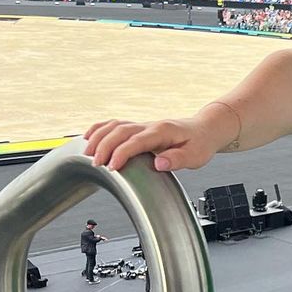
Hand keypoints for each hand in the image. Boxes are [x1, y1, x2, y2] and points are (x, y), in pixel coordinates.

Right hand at [83, 116, 220, 173]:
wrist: (204, 129)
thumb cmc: (200, 143)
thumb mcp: (195, 156)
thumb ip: (177, 159)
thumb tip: (160, 163)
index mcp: (163, 131)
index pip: (137, 141)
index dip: (122, 153)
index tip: (112, 167)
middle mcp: (150, 125)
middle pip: (121, 131)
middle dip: (105, 146)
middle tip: (96, 163)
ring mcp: (142, 125)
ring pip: (114, 125)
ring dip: (98, 137)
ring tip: (87, 153)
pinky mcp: (138, 128)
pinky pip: (115, 124)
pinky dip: (99, 129)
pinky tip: (88, 138)